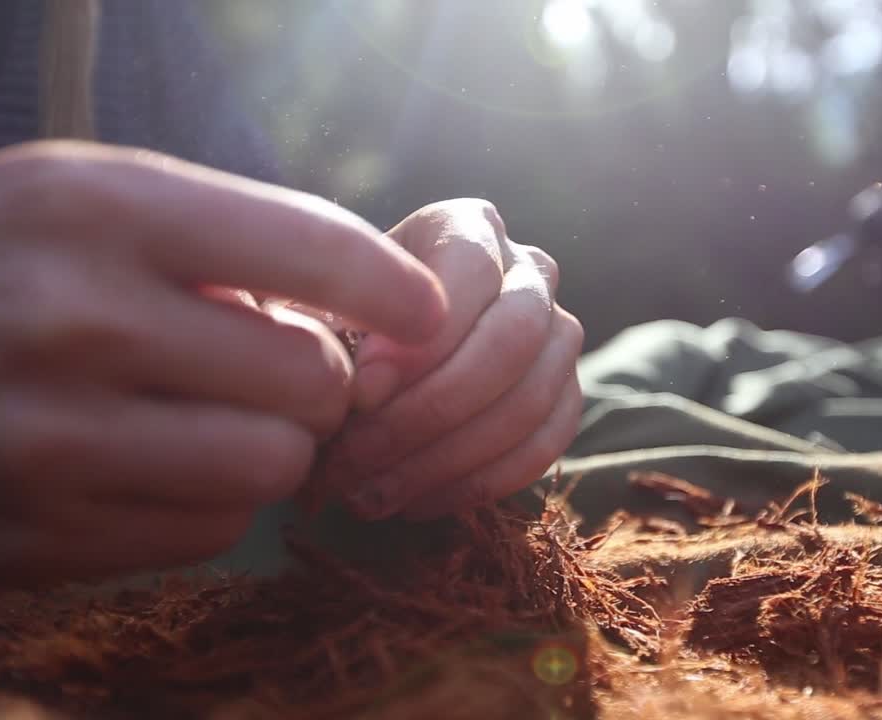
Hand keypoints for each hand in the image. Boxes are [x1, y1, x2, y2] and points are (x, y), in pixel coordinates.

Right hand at [0, 141, 445, 587]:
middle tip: (277, 366)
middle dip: (319, 376)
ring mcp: (56, 440)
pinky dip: (212, 497)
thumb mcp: (65, 198)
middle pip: (314, 376)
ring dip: (273, 444)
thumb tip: (355, 302)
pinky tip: (160, 462)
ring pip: (278, 464)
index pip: (310, 245)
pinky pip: (213, 528)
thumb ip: (208, 232)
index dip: (393, 287)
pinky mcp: (47, 535)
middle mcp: (79, 320)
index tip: (424, 310)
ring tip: (218, 415)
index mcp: (94, 209)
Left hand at [307, 199, 582, 520]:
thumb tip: (367, 393)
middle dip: (431, 410)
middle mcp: (529, 270)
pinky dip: (479, 485)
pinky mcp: (566, 395)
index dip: (419, 339)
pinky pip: (544, 446)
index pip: (469, 271)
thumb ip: (329, 329)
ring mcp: (558, 334)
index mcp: (469, 225)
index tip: (360, 394)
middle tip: (356, 460)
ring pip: (530, 401)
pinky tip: (415, 503)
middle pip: (512, 339)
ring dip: (447, 461)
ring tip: (371, 496)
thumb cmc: (332, 318)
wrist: (367, 348)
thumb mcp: (315, 302)